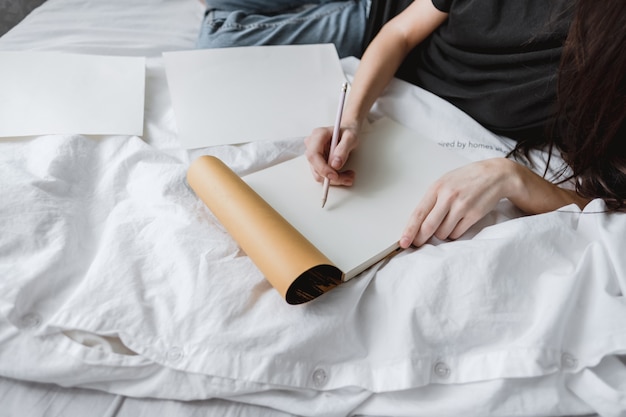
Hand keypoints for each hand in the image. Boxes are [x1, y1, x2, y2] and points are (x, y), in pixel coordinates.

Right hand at [304, 122, 360, 185]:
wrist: (346, 133)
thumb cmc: (347, 132)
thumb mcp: (350, 137)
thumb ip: (343, 149)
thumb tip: (335, 164)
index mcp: (318, 135)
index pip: (313, 154)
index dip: (322, 168)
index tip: (334, 175)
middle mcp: (312, 145)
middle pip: (315, 167)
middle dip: (332, 177)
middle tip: (348, 178)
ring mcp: (313, 154)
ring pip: (319, 174)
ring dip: (335, 179)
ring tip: (349, 176)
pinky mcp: (316, 162)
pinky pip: (322, 175)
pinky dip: (334, 178)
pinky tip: (344, 174)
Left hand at [399, 158, 516, 247]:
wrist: (495, 174)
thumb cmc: (466, 179)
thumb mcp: (445, 182)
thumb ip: (432, 200)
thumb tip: (418, 223)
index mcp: (436, 188)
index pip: (418, 214)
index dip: (409, 230)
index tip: (403, 242)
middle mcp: (448, 197)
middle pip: (428, 227)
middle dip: (421, 239)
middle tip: (418, 244)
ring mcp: (462, 206)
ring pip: (443, 233)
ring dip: (441, 234)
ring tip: (447, 222)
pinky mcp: (474, 215)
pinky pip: (457, 233)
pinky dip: (454, 233)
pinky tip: (457, 223)